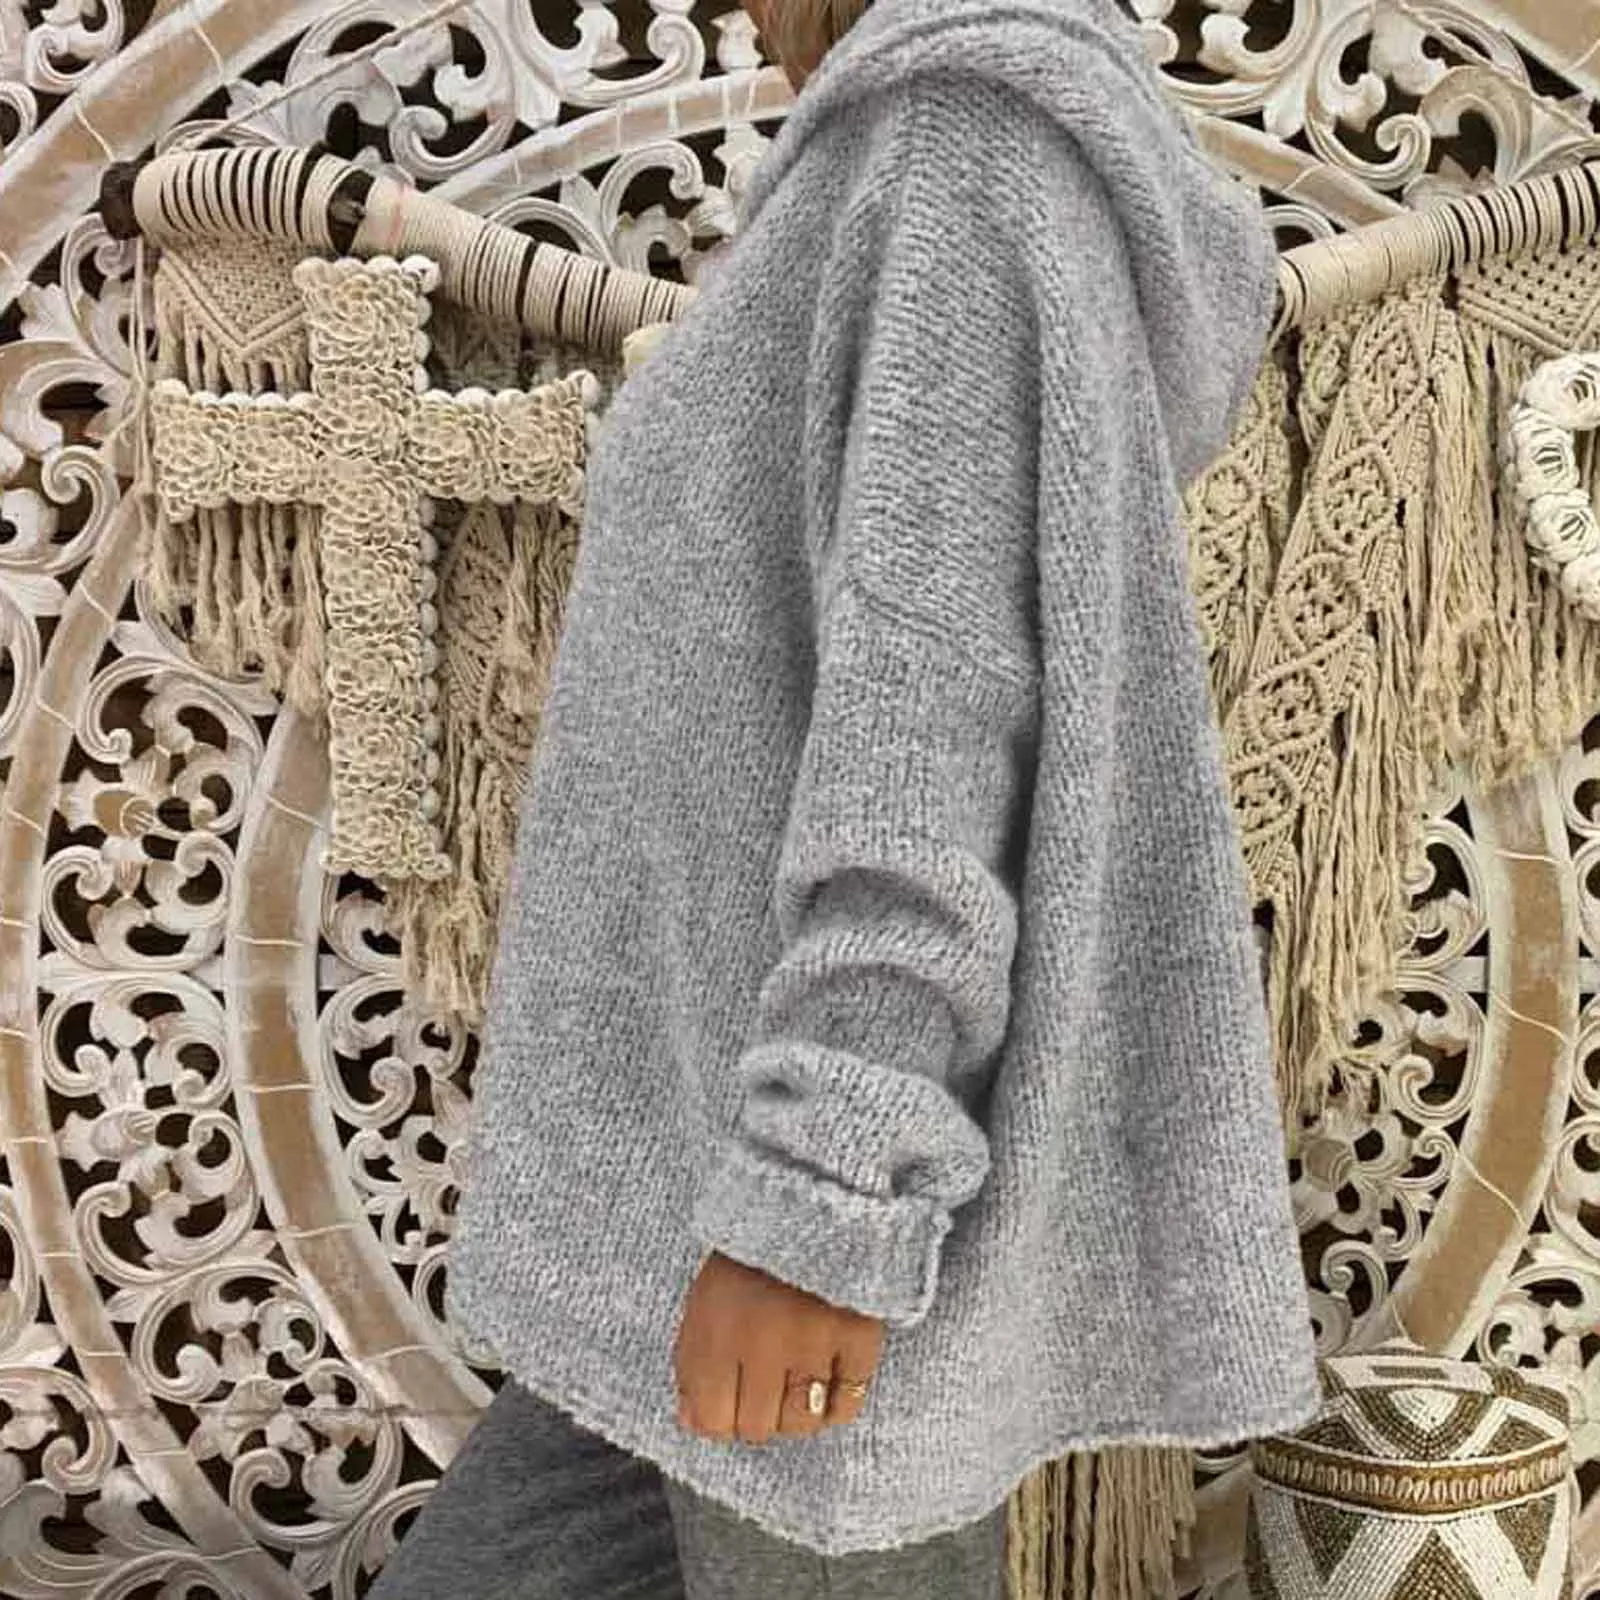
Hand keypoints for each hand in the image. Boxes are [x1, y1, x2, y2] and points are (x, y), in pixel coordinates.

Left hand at [673, 1251, 884, 1443]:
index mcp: (716, 1329)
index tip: (731, 1403)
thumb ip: (692, 1360)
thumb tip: (692, 1421)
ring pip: (803, 1421)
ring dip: (799, 1413)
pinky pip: (848, 1403)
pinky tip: (830, 1382)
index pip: (711, 1419)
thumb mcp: (705, 1296)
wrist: (812, 1197)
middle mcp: (762, 1343)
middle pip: (759, 1426)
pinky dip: (838, 1404)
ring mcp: (813, 1342)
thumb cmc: (751, 1255)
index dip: (720, 1421)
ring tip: (799, 1384)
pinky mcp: (858, 1336)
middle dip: (759, 1415)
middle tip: (767, 1388)